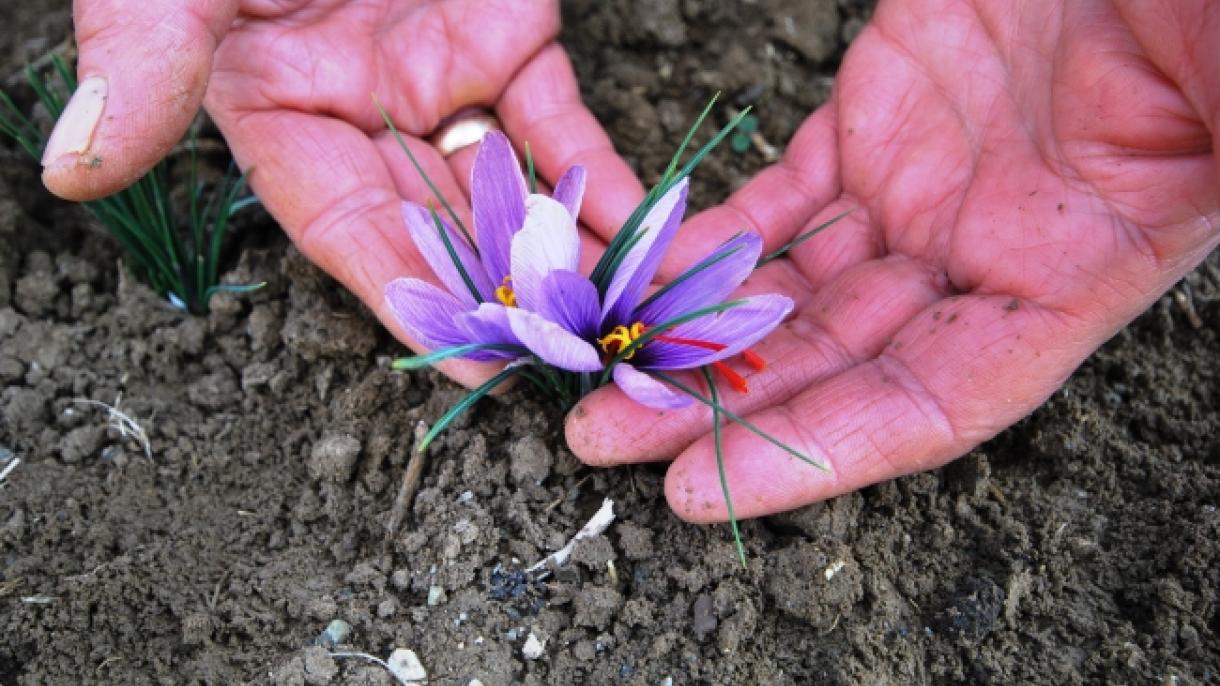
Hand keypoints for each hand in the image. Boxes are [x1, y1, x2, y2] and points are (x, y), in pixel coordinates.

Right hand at [42, 0, 643, 386]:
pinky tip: (644, 229)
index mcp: (276, 110)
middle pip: (442, 228)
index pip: (344, 228)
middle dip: (505, 295)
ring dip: (566, 254)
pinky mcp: (512, 39)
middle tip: (571, 352)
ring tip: (625, 314)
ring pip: (510, 190)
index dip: (402, 292)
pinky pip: (560, 121)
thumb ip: (143, 56)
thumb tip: (75, 168)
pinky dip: (600, 175)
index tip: (464, 355)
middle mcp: (364, 113)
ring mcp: (443, 80)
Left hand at [567, 0, 1219, 520]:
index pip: (927, 404)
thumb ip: (1193, 159)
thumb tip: (1141, 228)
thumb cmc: (1180, 1)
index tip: (704, 490)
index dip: (814, 457)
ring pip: (790, 291)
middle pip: (831, 362)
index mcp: (1075, 270)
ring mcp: (920, 192)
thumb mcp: (1217, 80)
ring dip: (696, 329)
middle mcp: (983, 252)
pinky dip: (711, 236)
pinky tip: (646, 261)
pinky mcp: (870, 128)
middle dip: (716, 406)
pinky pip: (777, 205)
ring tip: (600, 358)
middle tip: (602, 431)